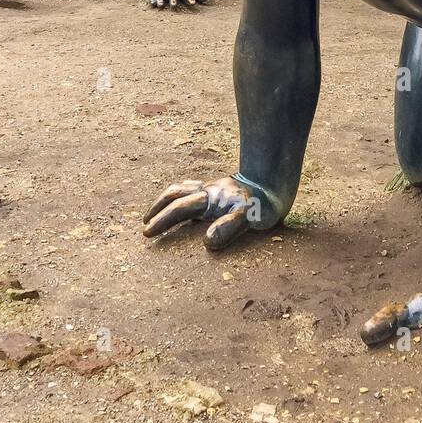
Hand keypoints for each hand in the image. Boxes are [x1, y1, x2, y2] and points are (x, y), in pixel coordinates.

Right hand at [142, 175, 266, 247]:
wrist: (277, 181)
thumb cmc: (265, 202)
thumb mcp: (251, 217)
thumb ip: (229, 227)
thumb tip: (206, 241)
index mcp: (210, 199)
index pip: (180, 208)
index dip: (162, 220)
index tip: (147, 232)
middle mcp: (207, 191)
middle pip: (175, 196)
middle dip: (158, 209)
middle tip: (145, 225)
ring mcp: (213, 189)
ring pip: (182, 189)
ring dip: (166, 199)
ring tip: (154, 211)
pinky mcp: (220, 191)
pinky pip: (193, 189)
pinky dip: (181, 194)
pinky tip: (183, 203)